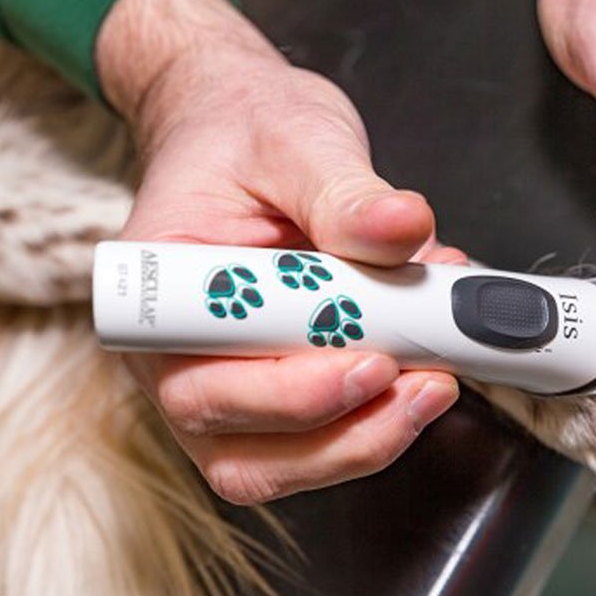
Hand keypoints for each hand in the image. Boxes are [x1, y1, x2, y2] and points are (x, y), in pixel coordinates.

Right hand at [96, 0, 461, 503]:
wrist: (238, 128)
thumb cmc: (245, 134)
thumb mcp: (296, 139)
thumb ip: (345, 191)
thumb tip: (403, 229)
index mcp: (159, 294)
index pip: (201, 383)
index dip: (287, 395)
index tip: (370, 362)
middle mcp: (177, 359)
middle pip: (242, 454)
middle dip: (346, 432)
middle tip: (428, 381)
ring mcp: (222, 387)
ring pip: (283, 466)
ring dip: (368, 437)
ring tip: (436, 376)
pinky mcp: (271, 395)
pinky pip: (318, 442)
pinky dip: (378, 416)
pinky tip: (423, 360)